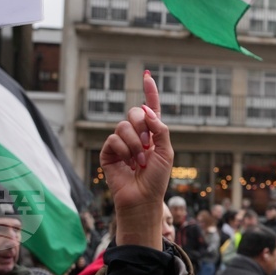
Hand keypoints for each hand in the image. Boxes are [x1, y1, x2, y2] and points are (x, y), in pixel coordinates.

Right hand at [100, 72, 173, 248]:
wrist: (143, 198)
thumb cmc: (157, 179)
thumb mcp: (166, 152)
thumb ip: (161, 129)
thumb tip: (147, 110)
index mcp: (152, 134)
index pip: (150, 109)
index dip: (150, 92)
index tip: (147, 76)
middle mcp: (136, 135)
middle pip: (134, 113)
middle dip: (142, 126)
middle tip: (148, 145)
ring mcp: (121, 143)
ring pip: (123, 126)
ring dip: (135, 144)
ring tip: (139, 161)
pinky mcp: (108, 152)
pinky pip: (113, 139)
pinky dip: (123, 151)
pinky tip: (127, 164)